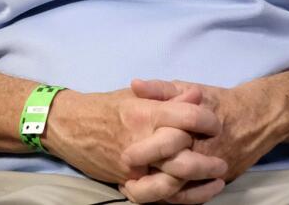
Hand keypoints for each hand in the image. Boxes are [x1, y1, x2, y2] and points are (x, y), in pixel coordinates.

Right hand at [42, 87, 224, 199]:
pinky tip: (200, 190)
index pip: (187, 117)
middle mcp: (139, 141)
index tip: (214, 122)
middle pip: (184, 154)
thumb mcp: (134, 96)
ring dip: (200, 179)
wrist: (67, 126)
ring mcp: (133, 166)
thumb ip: (166, 95)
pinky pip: (160, 195)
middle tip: (221, 154)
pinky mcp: (127, 182)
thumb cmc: (103, 107)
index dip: (207, 120)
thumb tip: (197, 94)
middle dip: (207, 156)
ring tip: (217, 174)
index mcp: (142, 114)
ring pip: (175, 179)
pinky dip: (184, 196)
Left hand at [129, 79, 283, 184]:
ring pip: (181, 192)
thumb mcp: (186, 88)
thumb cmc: (216, 101)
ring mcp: (211, 171)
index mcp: (192, 129)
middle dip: (147, 183)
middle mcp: (203, 154)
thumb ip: (160, 89)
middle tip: (126, 182)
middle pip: (173, 176)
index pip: (166, 144)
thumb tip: (135, 85)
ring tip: (133, 189)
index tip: (124, 155)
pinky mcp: (218, 181)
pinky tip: (155, 193)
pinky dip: (173, 198)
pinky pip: (193, 196)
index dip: (144, 152)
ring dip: (156, 194)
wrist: (256, 118)